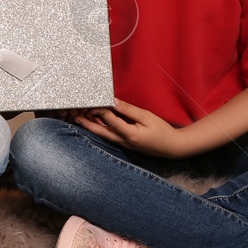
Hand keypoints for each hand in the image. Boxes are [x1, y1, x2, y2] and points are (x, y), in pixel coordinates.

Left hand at [72, 98, 186, 157]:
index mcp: (128, 134)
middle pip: (99, 131)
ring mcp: (123, 144)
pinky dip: (101, 128)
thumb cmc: (161, 131)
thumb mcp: (146, 117)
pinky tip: (96, 122)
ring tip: (81, 116)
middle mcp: (123, 141)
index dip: (99, 109)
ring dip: (92, 125)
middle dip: (86, 122)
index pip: (109, 120)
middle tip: (75, 113)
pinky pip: (109, 135)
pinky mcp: (125, 144)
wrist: (172, 147)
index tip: (91, 100)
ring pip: (103, 134)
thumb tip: (113, 102)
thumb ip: (128, 110)